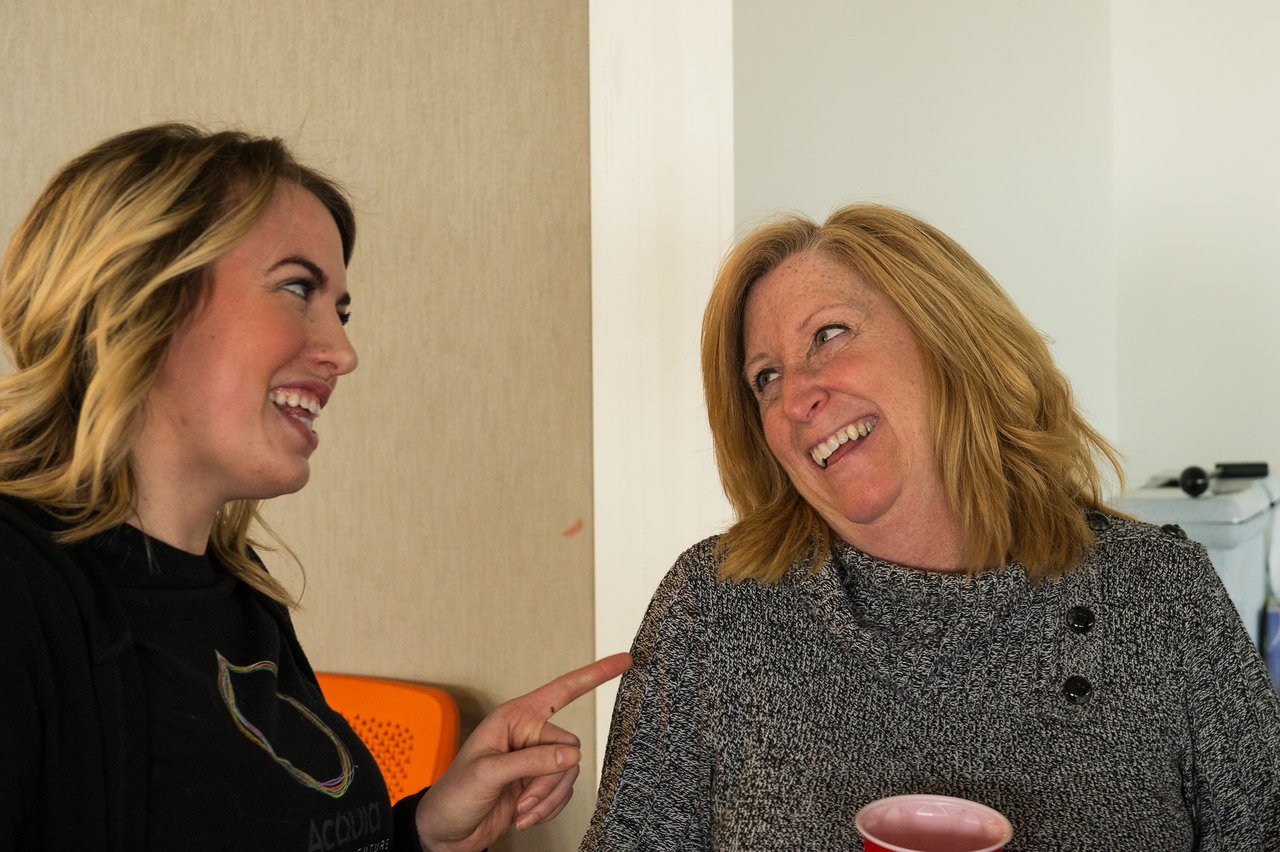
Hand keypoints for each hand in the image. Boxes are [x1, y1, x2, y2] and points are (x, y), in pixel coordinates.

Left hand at [414, 652, 630, 850]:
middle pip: (568, 749)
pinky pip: (564, 793)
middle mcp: (529, 735)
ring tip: (520, 810)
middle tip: (522, 798)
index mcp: (515, 717)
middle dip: (548, 781)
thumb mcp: (489, 774)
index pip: (563, 690)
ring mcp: (536, 761)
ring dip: (546, 799)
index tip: (624, 661)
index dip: (595, 675)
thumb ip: (532, 762)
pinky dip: (548, 809)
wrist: (445, 833)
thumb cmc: (454, 795)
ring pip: (568, 775)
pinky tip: (525, 815)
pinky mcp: (540, 785)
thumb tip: (569, 755)